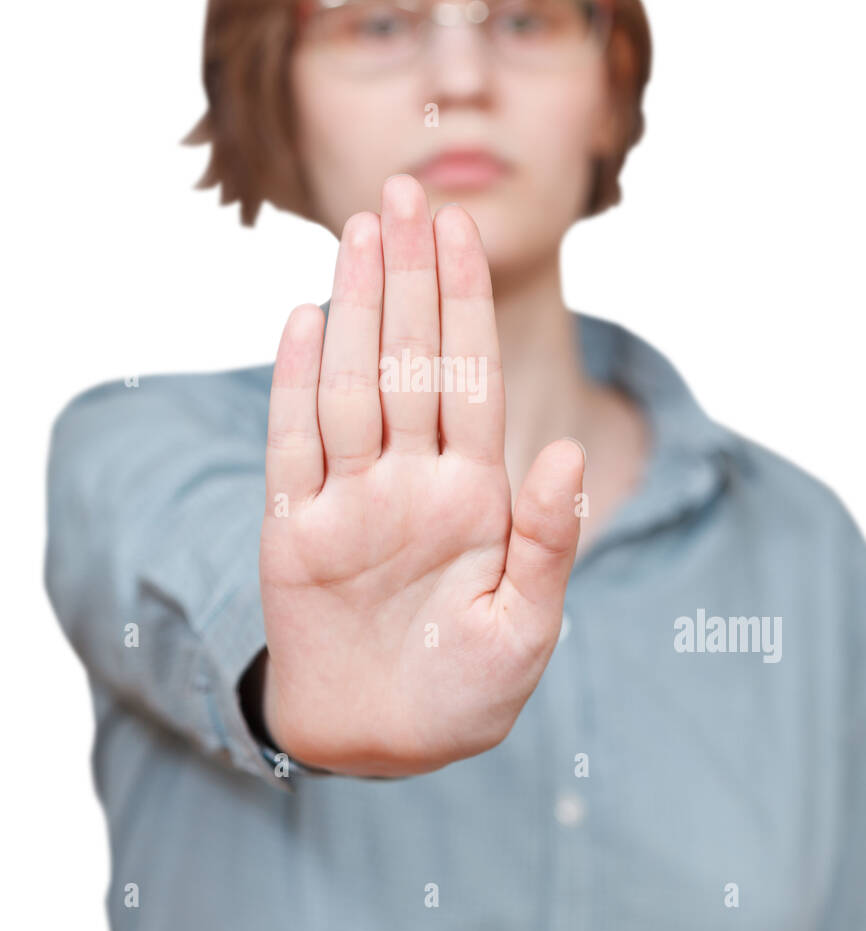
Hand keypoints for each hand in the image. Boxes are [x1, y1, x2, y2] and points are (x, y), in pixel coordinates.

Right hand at [258, 174, 583, 776]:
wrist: (384, 739)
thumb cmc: (467, 691)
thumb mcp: (528, 627)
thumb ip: (548, 540)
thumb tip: (566, 453)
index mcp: (475, 492)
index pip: (470, 376)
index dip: (464, 301)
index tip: (460, 227)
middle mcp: (411, 478)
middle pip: (408, 360)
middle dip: (409, 276)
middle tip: (403, 191)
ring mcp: (350, 498)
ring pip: (351, 384)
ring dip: (355, 309)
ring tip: (360, 232)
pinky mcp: (293, 528)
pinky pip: (293, 444)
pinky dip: (296, 383)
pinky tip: (306, 318)